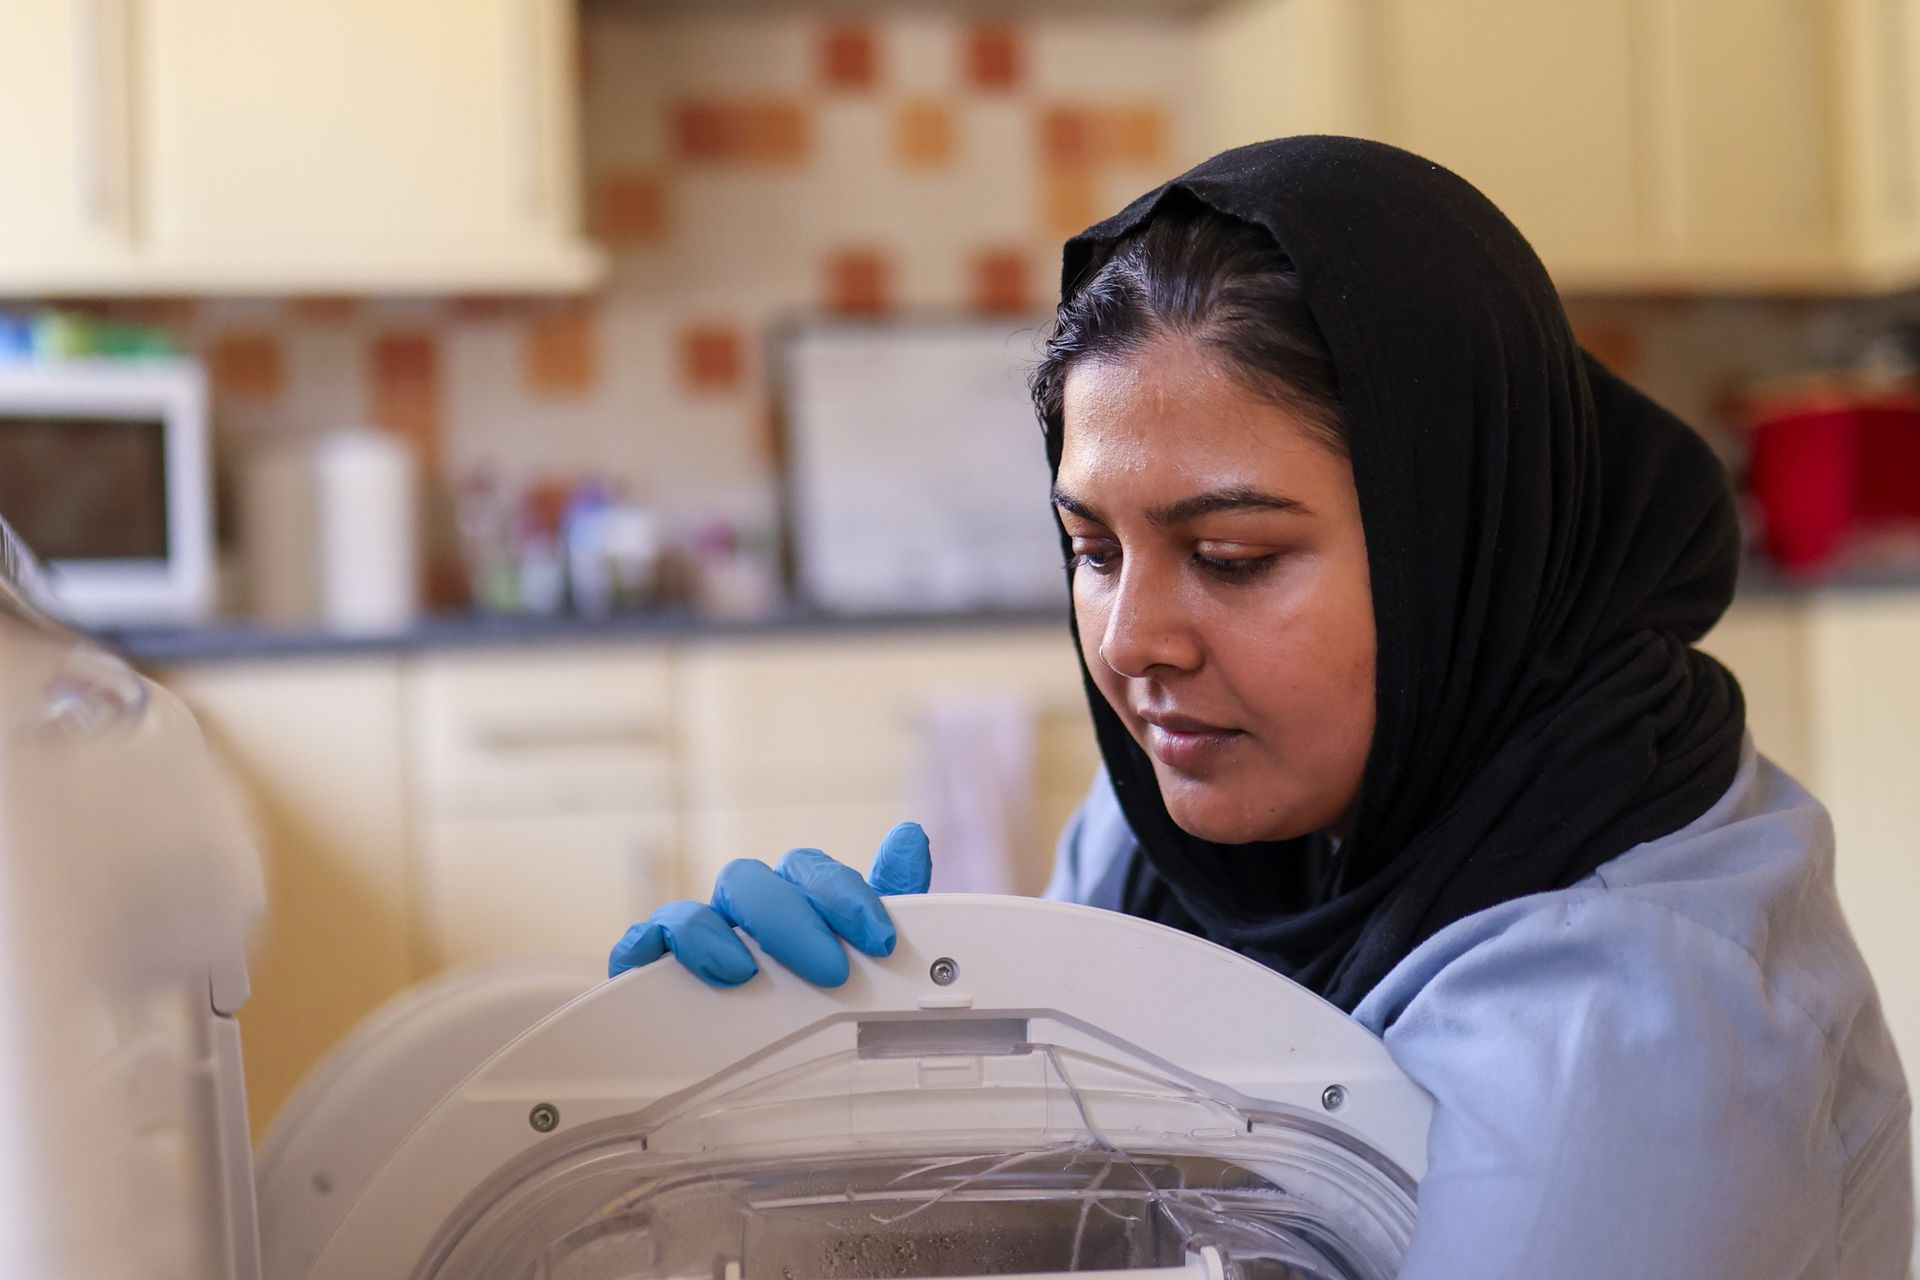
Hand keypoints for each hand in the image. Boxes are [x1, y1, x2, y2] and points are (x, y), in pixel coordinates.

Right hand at [607, 821, 931, 986]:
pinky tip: (661, 966)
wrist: (752, 1085)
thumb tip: (911, 835)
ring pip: (697, 908)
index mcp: (795, 904)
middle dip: (794, 920)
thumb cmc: (812, 1009)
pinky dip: (648, 947)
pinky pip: (640, 943)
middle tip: (831, 971)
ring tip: (746, 974)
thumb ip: (893, 902)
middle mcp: (743, 914)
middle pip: (756, 882)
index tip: (882, 939)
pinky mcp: (651, 972)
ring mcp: (696, 941)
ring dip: (718, 934)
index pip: (814, 874)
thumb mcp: (866, 963)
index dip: (847, 896)